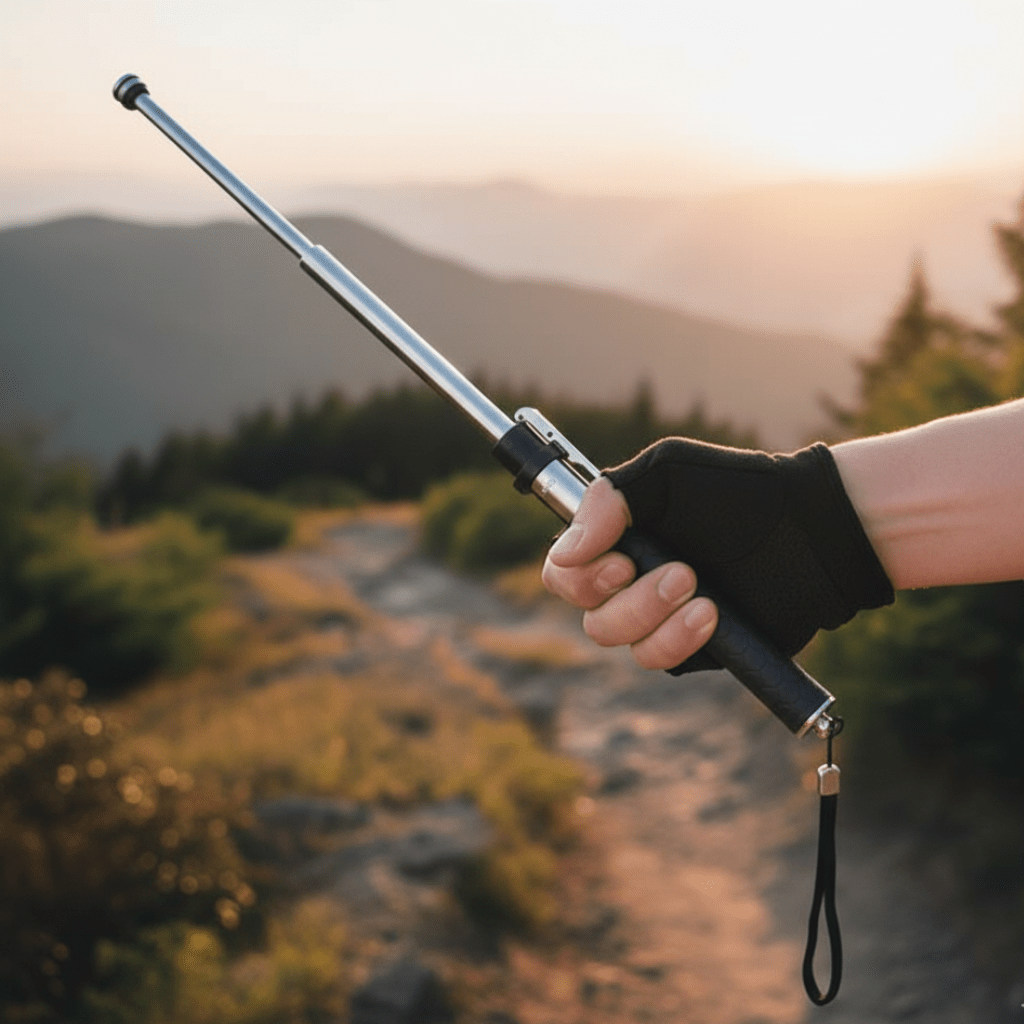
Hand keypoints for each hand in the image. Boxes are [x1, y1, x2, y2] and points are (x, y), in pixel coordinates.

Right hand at [541, 477, 718, 669]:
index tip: (620, 561)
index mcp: (615, 539)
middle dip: (629, 599)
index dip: (579, 577)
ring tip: (702, 591)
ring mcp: (656, 617)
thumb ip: (608, 498)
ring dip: (655, 616)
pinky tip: (713, 615)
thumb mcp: (666, 471)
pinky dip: (679, 639)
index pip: (563, 573)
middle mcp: (628, 581)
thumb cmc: (736, 491)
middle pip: (588, 615)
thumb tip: (566, 551)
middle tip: (681, 571)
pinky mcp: (687, 647)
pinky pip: (658, 660)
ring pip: (619, 641)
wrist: (807, 531)